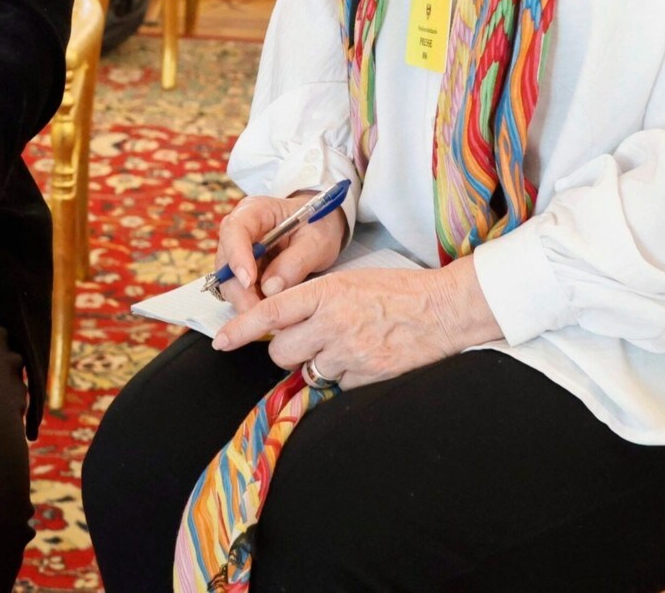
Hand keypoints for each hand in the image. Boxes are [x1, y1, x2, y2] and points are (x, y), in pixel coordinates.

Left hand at [210, 258, 501, 389]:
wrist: (443, 310)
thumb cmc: (398, 291)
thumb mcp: (350, 282)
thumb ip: (315, 301)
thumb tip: (283, 323)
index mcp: (326, 292)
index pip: (271, 312)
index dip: (241, 329)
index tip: (221, 341)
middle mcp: (332, 323)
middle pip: (281, 351)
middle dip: (286, 351)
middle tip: (307, 341)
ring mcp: (349, 353)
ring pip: (308, 370)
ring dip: (318, 363)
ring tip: (346, 345)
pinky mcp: (365, 376)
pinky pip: (336, 384)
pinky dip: (344, 375)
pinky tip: (365, 357)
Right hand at [214, 191, 346, 315]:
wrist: (321, 227)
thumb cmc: (318, 226)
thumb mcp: (317, 241)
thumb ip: (296, 262)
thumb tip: (270, 289)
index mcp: (255, 211)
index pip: (235, 230)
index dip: (237, 256)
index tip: (249, 281)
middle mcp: (240, 231)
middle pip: (225, 262)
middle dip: (240, 290)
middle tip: (259, 312)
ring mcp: (239, 252)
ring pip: (230, 281)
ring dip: (246, 301)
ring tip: (270, 318)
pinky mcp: (244, 271)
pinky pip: (241, 291)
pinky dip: (253, 304)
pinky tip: (271, 314)